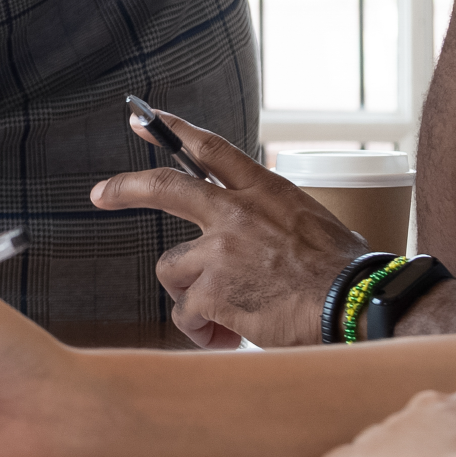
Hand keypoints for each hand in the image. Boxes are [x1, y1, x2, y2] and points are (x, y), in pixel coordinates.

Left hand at [91, 111, 368, 347]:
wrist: (355, 306)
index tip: (144, 119)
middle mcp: (235, 213)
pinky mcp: (213, 291)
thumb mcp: (313, 224)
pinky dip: (200, 330)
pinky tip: (227, 337)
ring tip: (221, 318)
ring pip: (172, 270)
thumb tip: (261, 241)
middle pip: (165, 188)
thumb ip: (273, 222)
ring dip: (189, 296)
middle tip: (100, 194)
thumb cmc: (346, 274)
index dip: (173, 130)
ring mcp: (220, 251)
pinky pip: (186, 313)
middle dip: (125, 188)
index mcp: (264, 190)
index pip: (211, 148)